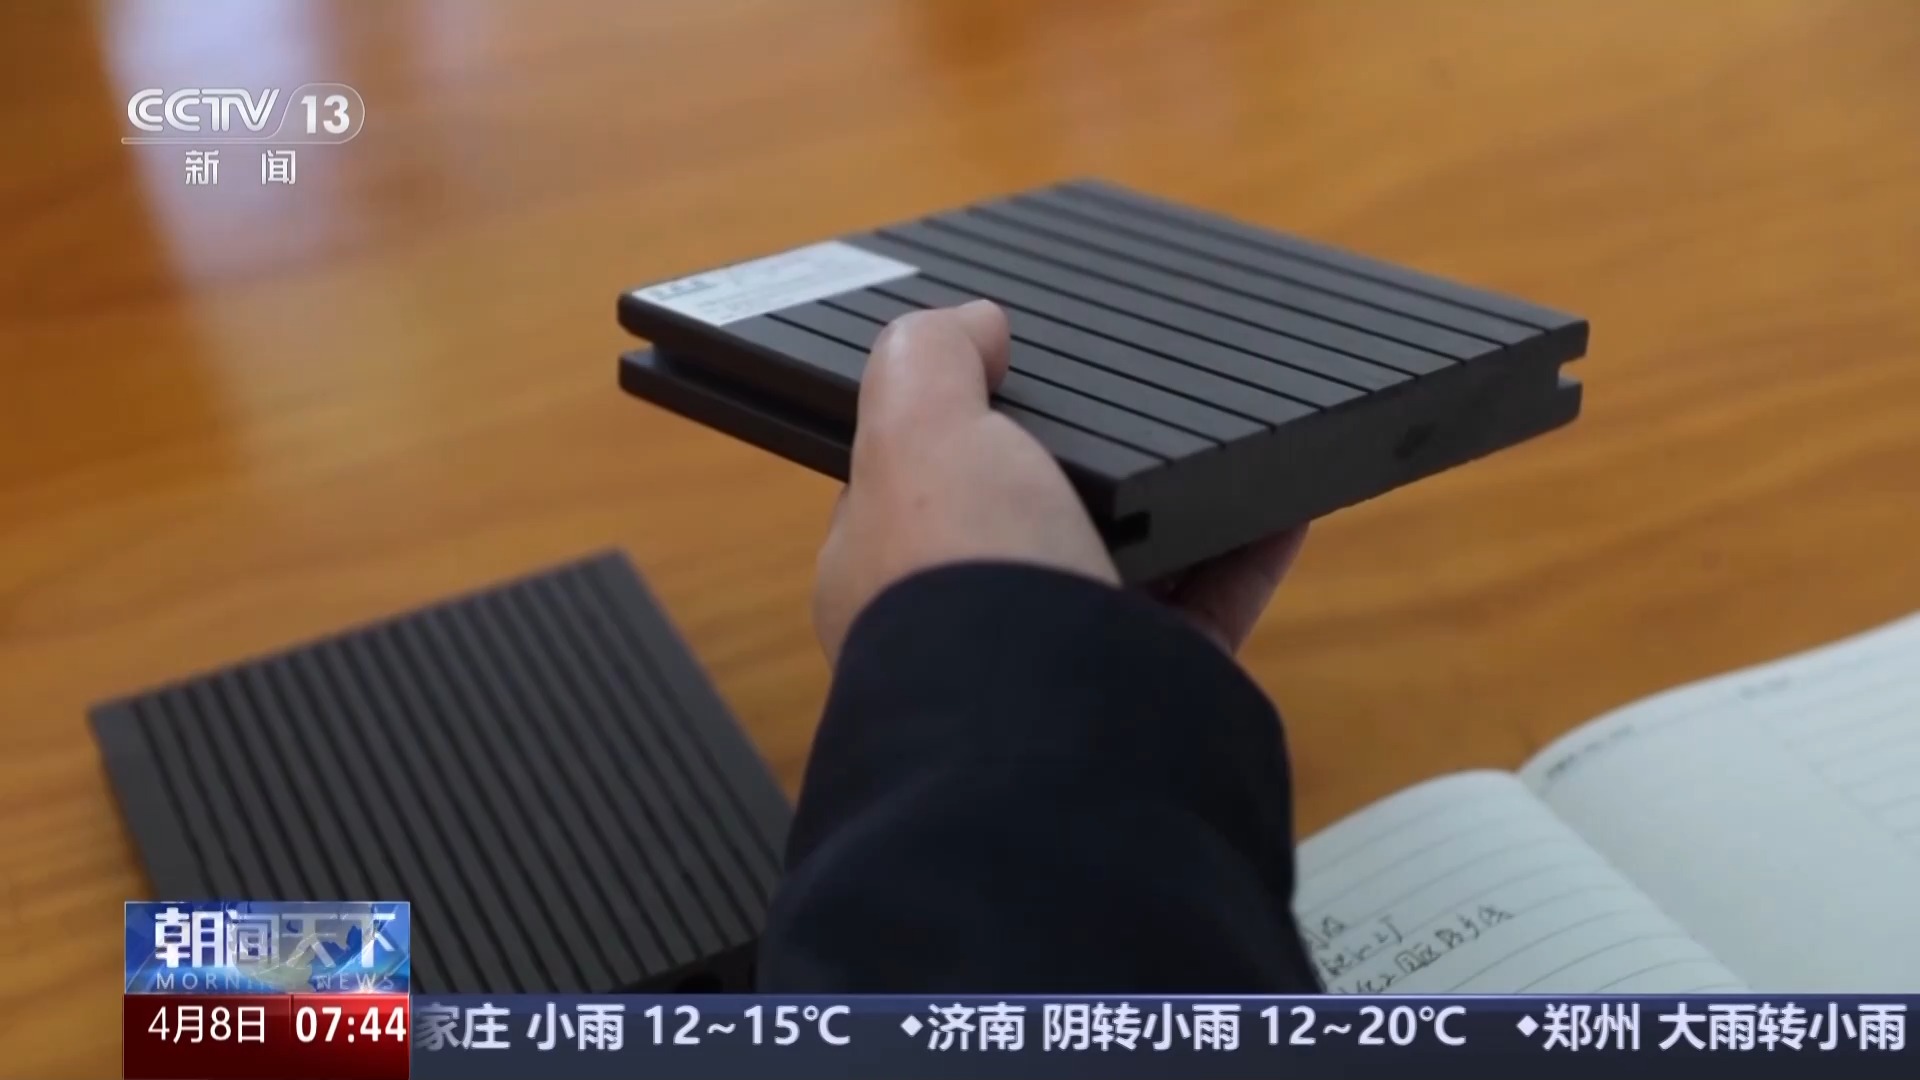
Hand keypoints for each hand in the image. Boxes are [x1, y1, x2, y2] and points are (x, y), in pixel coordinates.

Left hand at [812, 300, 1305, 663]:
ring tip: (1219, 439)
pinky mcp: (1153, 692)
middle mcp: (972, 622)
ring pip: (1133, 563)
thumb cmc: (958, 587)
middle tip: (1134, 409)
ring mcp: (1064, 662)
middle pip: (1040, 517)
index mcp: (888, 570)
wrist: (1046, 728)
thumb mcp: (915, 429)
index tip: (1018, 376)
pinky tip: (1284, 499)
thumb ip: (930, 357)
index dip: (967, 422)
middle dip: (1090, 467)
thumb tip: (975, 322)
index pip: (922, 480)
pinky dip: (1251, 551)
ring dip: (1179, 504)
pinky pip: (1214, 605)